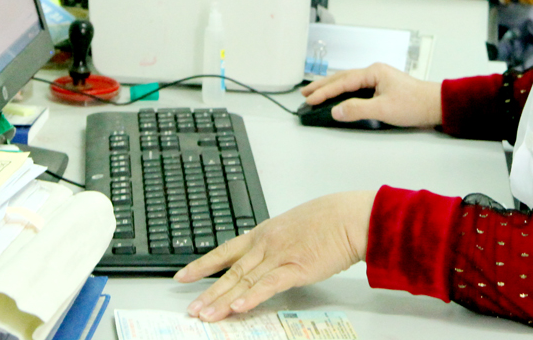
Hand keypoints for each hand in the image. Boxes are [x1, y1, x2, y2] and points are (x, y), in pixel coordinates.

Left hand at [176, 192, 376, 321]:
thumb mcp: (291, 226)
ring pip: (244, 281)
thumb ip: (275, 242)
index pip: (225, 251)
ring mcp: (279, 256)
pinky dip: (252, 297)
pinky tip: (238, 307)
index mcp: (263, 233)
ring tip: (206, 315)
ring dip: (223, 300)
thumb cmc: (327, 220)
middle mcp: (265, 244)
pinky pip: (269, 285)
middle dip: (208, 291)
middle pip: (230, 271)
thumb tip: (265, 256)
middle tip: (191, 309)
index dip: (202, 265)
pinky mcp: (296, 268)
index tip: (183, 275)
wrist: (349, 217)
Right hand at [301, 63, 442, 127]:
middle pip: (342, 78)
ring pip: (348, 82)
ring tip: (316, 93)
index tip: (309, 99)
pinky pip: (356, 88)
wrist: (436, 105)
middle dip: (322, 86)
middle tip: (305, 93)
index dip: (324, 92)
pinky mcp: (382, 88)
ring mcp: (378, 79)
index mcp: (373, 72)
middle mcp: (374, 72)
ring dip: (332, 88)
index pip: (342, 82)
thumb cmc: (415, 104)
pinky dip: (344, 92)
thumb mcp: (383, 109)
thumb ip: (357, 109)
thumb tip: (335, 111)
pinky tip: (338, 97)